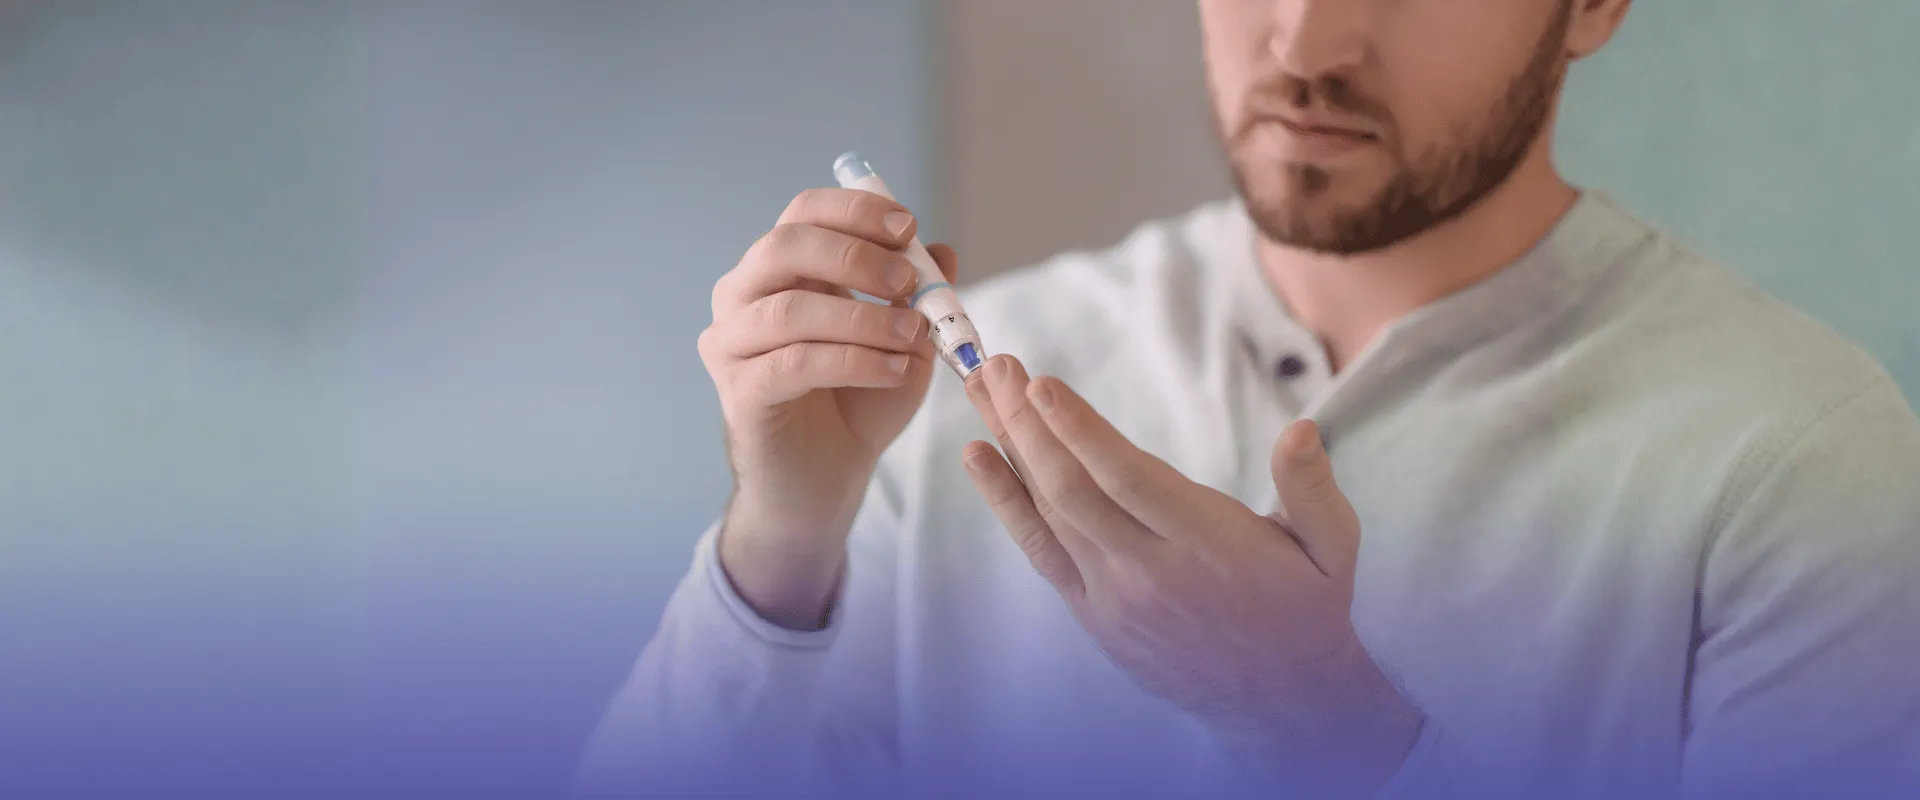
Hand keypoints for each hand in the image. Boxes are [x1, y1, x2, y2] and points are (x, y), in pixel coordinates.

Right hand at [699, 188, 957, 628]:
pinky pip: (795, 363)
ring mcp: (731, 344)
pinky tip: (894, 372)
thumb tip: (944, 252)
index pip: (803, 214)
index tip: (908, 227)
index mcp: (779, 271)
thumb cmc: (859, 402)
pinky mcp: (739, 392)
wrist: (827, 479)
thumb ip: (918, 297)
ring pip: (790, 310)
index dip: (854, 210)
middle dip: (854, 257)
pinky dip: (853, 362)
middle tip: (908, 282)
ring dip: (863, 318)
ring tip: (914, 337)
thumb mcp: (903, 341)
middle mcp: (742, 297)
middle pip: (784, 247)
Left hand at [961, 355, 1421, 794]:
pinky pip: (1041, 550)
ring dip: (1011, 446)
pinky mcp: (1095, 612)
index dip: (1081, 431)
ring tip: (980, 387)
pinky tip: (979, 457)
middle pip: (1073, 489)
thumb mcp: (1333, 549)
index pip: (1130, 480)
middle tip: (995, 364)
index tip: (1040, 384)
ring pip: (1049, 511)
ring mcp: (1115, 596)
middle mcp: (1151, 572)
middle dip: (1028, 422)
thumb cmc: (1307, 607)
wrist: (1278, 700)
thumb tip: (1301, 431)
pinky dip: (1005, 502)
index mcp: (1208, 546)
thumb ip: (1314, 489)